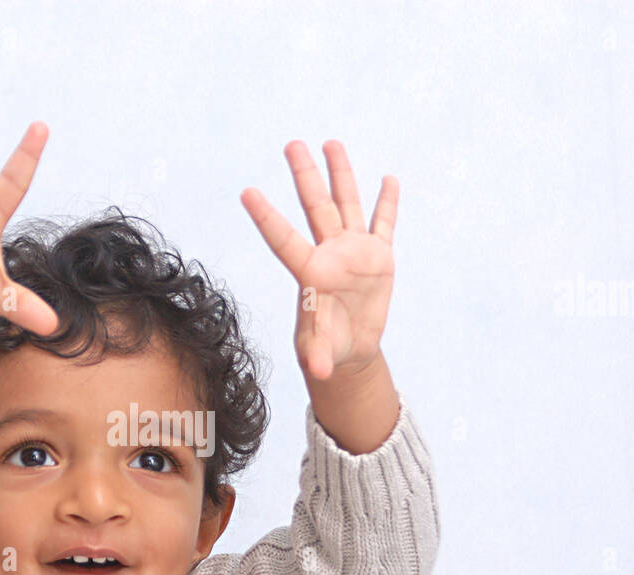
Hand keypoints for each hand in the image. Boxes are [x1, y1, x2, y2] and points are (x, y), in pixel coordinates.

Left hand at [241, 140, 398, 380]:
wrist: (350, 348)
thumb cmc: (327, 347)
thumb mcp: (321, 351)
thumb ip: (319, 354)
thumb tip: (319, 373)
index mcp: (309, 273)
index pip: (283, 239)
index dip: (267, 217)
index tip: (247, 192)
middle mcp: (329, 254)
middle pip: (315, 207)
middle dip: (305, 176)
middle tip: (291, 143)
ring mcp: (354, 251)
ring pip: (346, 204)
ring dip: (340, 174)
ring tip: (330, 142)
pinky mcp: (379, 257)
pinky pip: (383, 224)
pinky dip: (387, 203)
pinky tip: (387, 178)